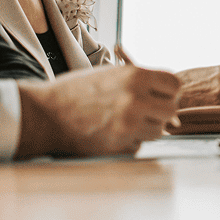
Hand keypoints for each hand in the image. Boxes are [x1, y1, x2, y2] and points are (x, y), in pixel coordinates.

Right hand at [15, 65, 180, 157]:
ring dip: (148, 127)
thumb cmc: (76, 91)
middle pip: (171, 110)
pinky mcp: (118, 145)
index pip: (175, 85)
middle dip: (162, 110)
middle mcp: (136, 100)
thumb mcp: (111, 74)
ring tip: (128, 120)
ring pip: (158, 130)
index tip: (160, 94)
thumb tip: (167, 91)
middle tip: (148, 110)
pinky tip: (114, 132)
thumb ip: (141, 81)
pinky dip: (132, 140)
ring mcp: (128, 125)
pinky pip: (140, 144)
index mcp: (136, 76)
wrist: (44, 113)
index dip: (169, 90)